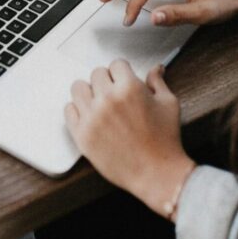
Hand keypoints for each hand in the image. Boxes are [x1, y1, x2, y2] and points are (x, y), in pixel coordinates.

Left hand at [65, 60, 195, 216]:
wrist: (156, 174)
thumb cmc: (165, 140)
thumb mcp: (168, 104)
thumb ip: (157, 82)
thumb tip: (156, 68)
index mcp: (129, 88)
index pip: (116, 64)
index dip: (123, 72)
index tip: (124, 80)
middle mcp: (108, 99)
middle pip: (96, 74)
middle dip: (107, 81)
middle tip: (115, 94)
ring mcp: (92, 117)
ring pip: (78, 88)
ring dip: (89, 92)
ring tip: (99, 103)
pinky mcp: (82, 135)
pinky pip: (68, 110)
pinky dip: (78, 110)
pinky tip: (90, 116)